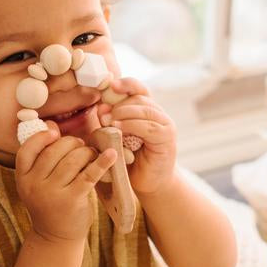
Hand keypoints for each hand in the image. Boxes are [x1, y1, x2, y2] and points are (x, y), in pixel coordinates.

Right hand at [15, 122, 116, 242]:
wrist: (55, 238)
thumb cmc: (50, 203)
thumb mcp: (38, 182)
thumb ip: (43, 156)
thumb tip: (51, 126)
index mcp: (23, 178)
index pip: (27, 150)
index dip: (41, 137)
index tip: (55, 133)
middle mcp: (34, 185)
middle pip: (54, 151)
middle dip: (71, 144)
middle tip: (81, 146)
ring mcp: (52, 193)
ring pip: (73, 160)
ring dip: (87, 153)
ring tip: (91, 155)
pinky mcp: (72, 200)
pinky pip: (89, 175)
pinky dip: (102, 162)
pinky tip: (112, 155)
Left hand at [98, 77, 176, 194]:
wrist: (147, 183)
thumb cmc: (129, 160)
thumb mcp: (116, 137)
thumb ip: (110, 122)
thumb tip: (99, 108)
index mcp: (146, 110)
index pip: (138, 89)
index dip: (126, 84)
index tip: (110, 85)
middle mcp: (158, 114)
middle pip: (139, 98)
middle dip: (118, 104)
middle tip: (101, 113)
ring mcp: (165, 125)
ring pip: (144, 110)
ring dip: (123, 113)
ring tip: (107, 121)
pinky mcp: (166, 138)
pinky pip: (149, 126)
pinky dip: (132, 125)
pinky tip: (118, 129)